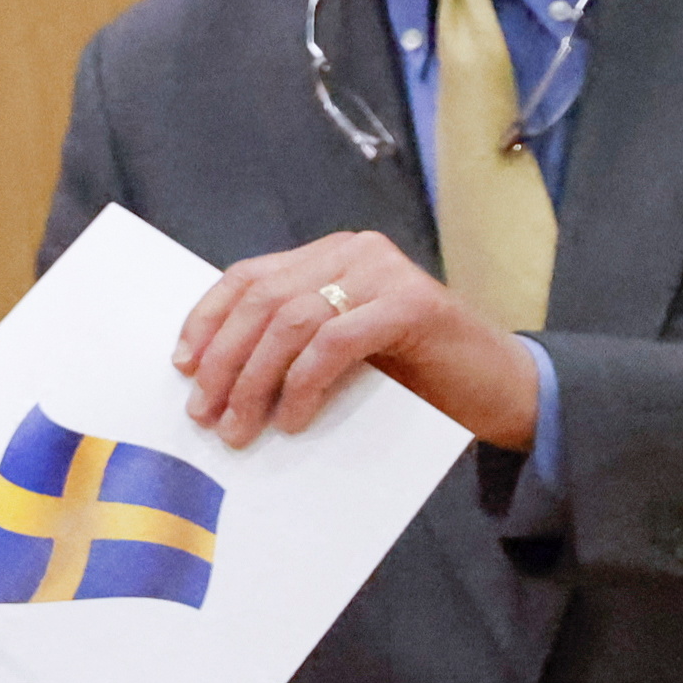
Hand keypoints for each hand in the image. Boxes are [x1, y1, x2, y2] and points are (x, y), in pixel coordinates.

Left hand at [178, 232, 539, 449]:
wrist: (501, 389)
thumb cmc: (414, 378)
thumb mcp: (337, 354)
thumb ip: (290, 346)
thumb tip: (211, 377)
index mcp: (329, 256)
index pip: (248, 278)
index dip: (208, 320)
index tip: (182, 366)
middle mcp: (354, 253)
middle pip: (262, 301)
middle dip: (224, 362)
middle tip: (205, 415)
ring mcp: (385, 273)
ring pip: (291, 321)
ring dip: (254, 381)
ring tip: (240, 429)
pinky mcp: (412, 304)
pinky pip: (335, 342)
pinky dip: (304, 385)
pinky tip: (292, 420)